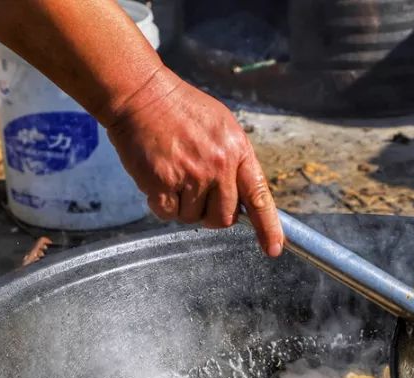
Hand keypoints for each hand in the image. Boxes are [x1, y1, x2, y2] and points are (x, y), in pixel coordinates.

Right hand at [105, 71, 283, 255]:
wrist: (141, 94)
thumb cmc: (180, 109)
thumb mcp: (222, 127)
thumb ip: (235, 161)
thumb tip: (243, 197)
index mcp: (237, 151)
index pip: (259, 197)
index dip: (269, 227)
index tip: (273, 248)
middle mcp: (218, 166)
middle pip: (225, 217)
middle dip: (213, 214)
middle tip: (198, 193)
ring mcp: (190, 176)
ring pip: (194, 218)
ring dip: (184, 206)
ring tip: (175, 175)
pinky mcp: (162, 183)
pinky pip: (168, 214)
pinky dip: (162, 204)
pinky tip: (159, 180)